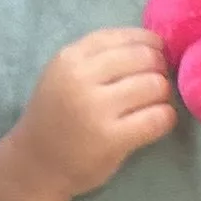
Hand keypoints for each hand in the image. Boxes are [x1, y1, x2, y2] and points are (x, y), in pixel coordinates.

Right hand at [0, 26, 175, 200]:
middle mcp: (81, 78)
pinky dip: (165, 118)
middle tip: (153, 85)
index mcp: (70, 58)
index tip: (156, 56)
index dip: (150, 44)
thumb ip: (102, 57)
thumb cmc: (57, 116)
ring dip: (163, 96)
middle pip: (146, 58)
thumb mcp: (66, 75)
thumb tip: (156, 44)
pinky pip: (159, 118)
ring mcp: (96, 109)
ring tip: (151, 105)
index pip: (126, 37)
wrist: (34, 164)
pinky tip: (155, 123)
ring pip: (156, 86)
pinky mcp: (111, 138)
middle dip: (159, 70)